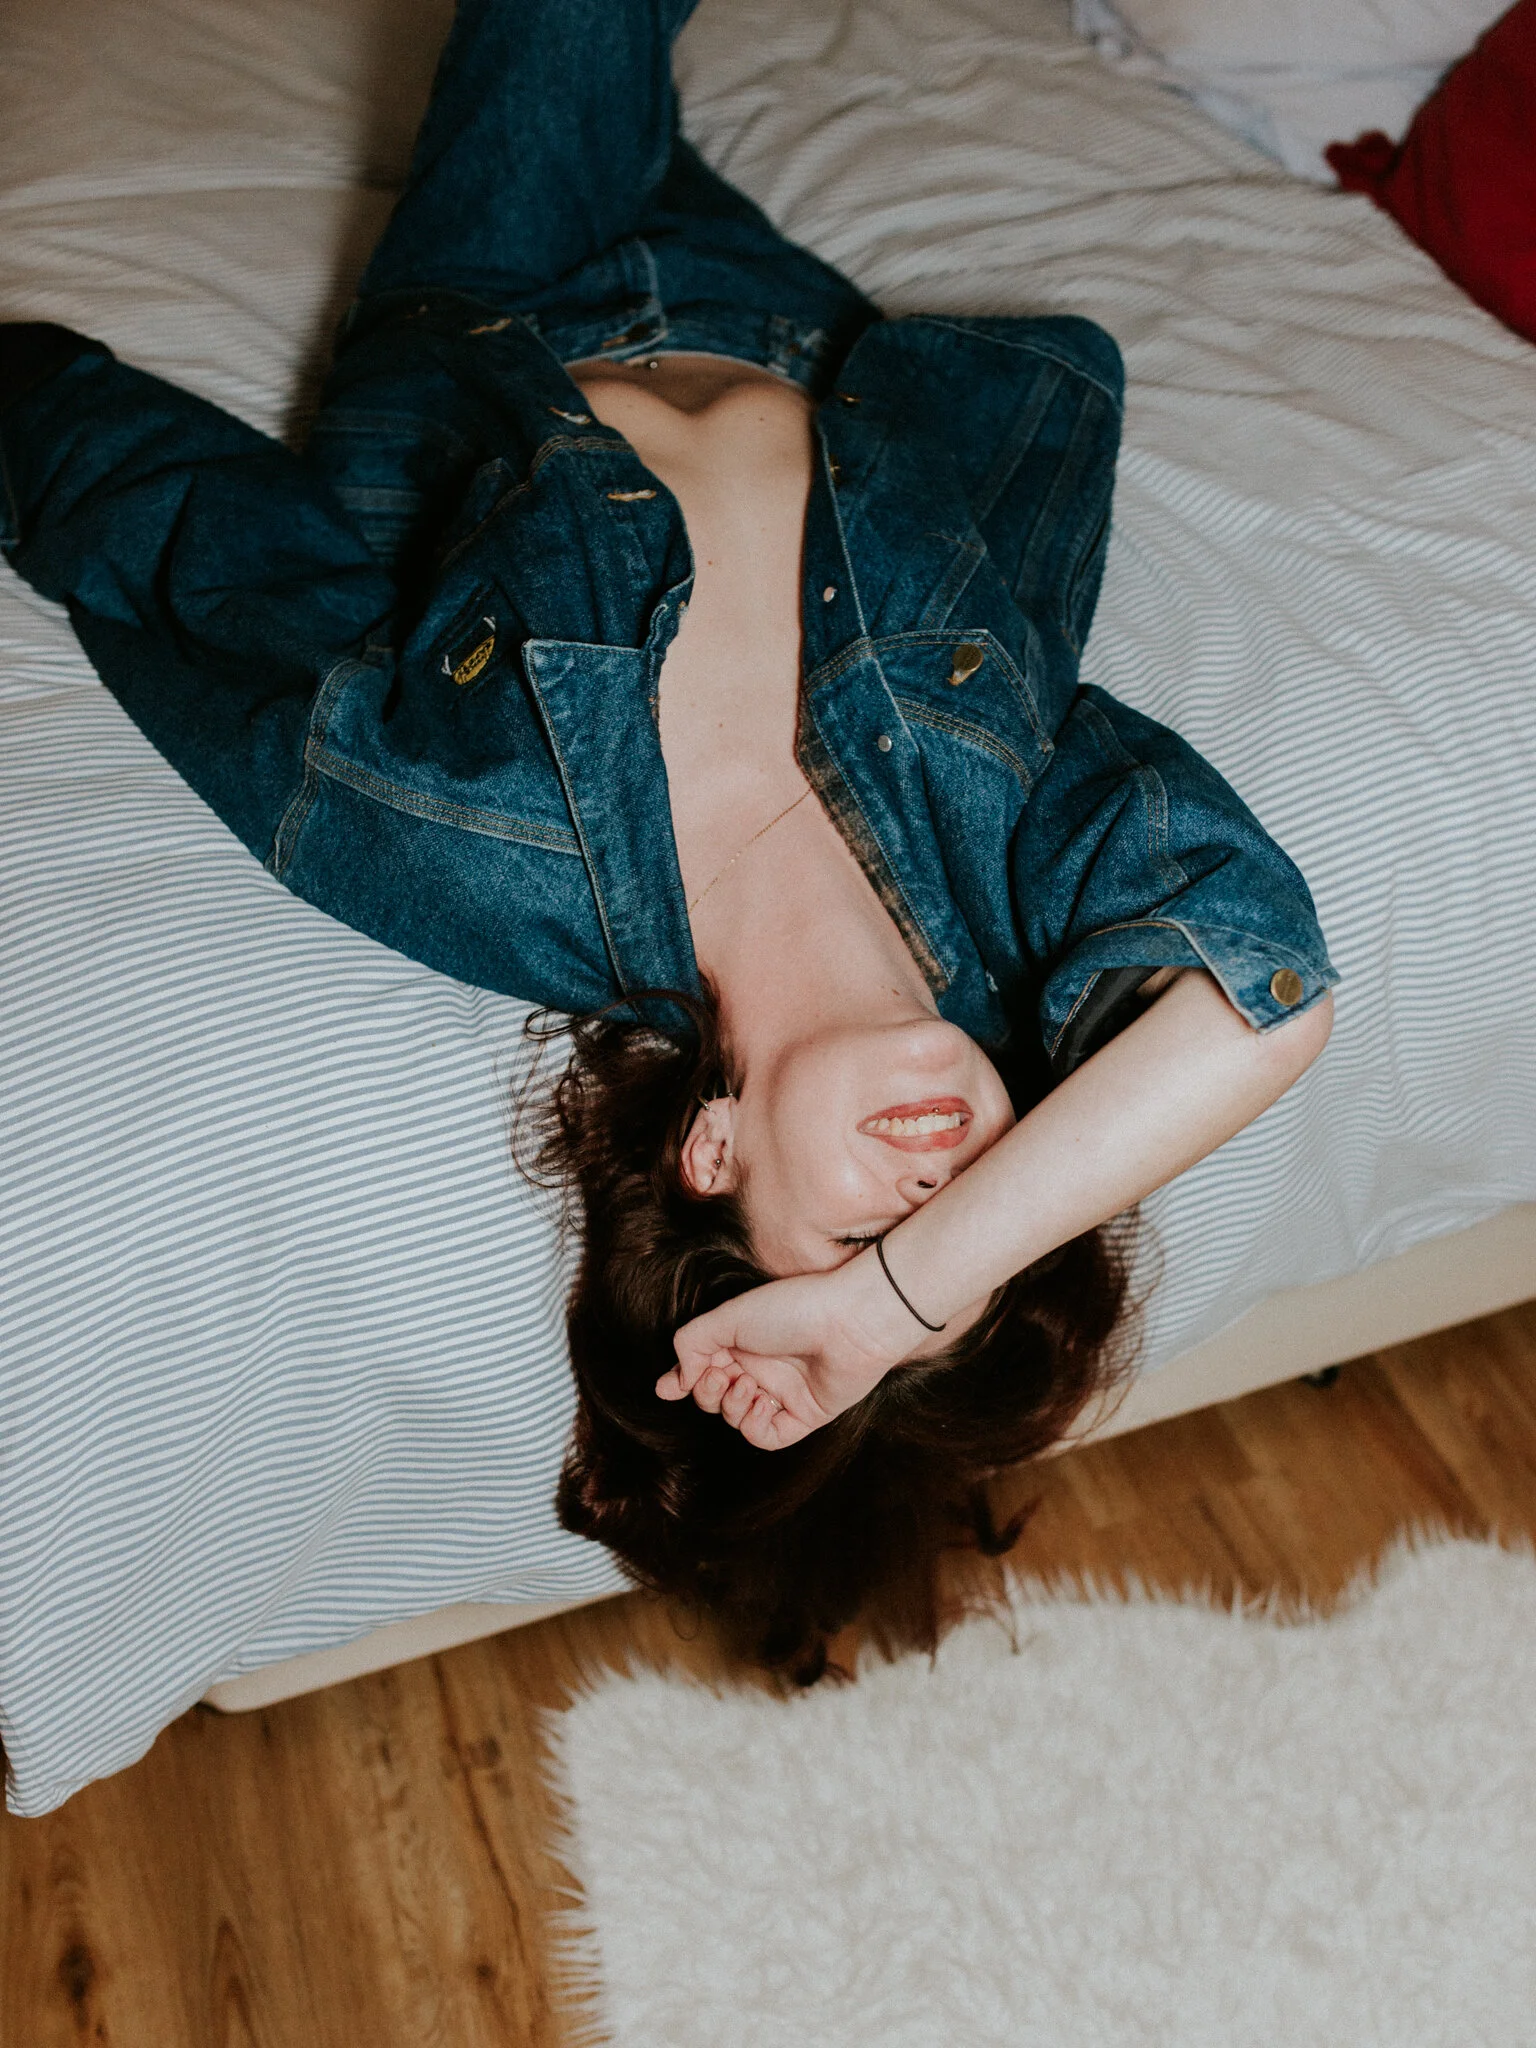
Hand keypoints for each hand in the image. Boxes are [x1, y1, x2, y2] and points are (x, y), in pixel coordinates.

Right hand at [655, 1255, 915, 1450]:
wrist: (850, 1323)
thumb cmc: (792, 1309)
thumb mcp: (729, 1316)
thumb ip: (692, 1342)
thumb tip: (677, 1378)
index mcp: (741, 1339)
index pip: (702, 1365)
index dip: (681, 1379)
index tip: (666, 1388)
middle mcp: (760, 1366)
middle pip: (713, 1395)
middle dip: (706, 1391)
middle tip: (720, 1376)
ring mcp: (782, 1392)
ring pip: (736, 1417)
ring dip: (732, 1406)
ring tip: (748, 1385)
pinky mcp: (804, 1415)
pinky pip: (767, 1437)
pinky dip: (756, 1426)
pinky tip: (764, 1403)